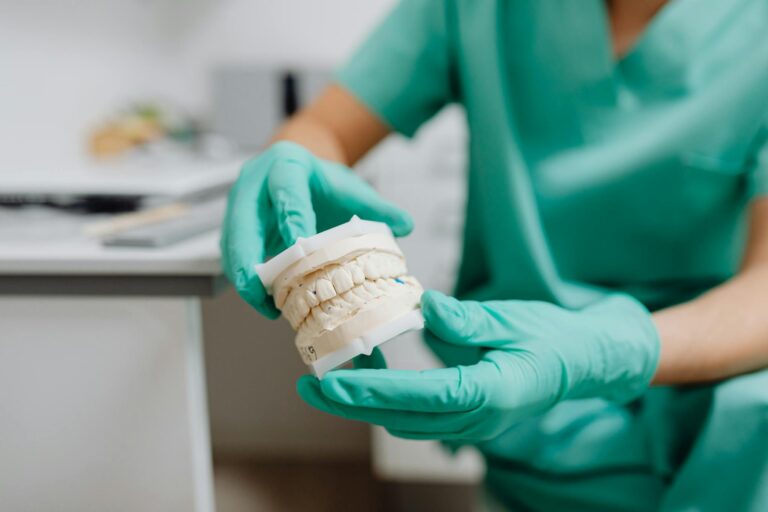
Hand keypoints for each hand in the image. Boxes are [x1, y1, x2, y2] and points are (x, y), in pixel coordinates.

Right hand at [220, 141, 413, 316]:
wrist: (293, 171)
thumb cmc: (319, 181)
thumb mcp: (348, 186)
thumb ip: (376, 205)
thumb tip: (406, 225)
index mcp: (285, 166)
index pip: (286, 192)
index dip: (291, 219)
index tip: (299, 247)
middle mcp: (253, 184)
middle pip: (241, 222)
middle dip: (247, 257)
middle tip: (258, 290)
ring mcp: (237, 207)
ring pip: (230, 244)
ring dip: (244, 277)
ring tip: (266, 307)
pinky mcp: (232, 228)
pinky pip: (231, 257)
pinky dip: (246, 281)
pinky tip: (265, 302)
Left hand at [297, 290, 659, 440]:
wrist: (583, 362)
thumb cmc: (553, 337)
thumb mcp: (512, 319)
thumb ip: (464, 319)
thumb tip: (420, 304)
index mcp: (492, 392)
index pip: (421, 397)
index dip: (373, 391)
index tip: (331, 381)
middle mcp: (479, 420)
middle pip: (402, 419)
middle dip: (352, 405)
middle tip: (309, 385)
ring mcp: (474, 427)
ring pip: (406, 424)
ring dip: (365, 405)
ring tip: (330, 379)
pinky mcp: (469, 422)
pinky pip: (419, 420)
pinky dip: (388, 403)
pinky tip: (369, 380)